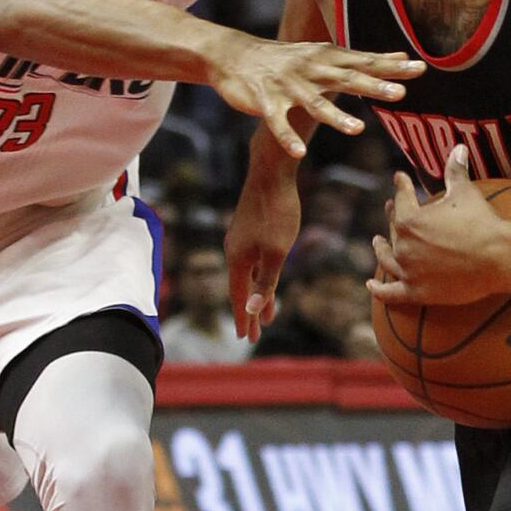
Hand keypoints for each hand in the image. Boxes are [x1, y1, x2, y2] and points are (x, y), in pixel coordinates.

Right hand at [209, 35, 423, 156]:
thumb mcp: (324, 54)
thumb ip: (361, 60)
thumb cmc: (287, 58)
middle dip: (373, 87)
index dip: (391, 66)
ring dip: (336, 116)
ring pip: (314, 103)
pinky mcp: (266, 102)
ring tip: (357, 130)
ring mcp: (288, 86)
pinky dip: (287, 137)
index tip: (420, 68)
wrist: (235, 55)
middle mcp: (311, 70)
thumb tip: (401, 57)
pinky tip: (298, 153)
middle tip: (400, 95)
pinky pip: (278, 122)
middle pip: (346, 79)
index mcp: (327, 58)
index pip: (364, 61)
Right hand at [226, 161, 300, 341]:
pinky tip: (266, 275)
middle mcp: (234, 249)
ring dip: (256, 292)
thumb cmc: (277, 212)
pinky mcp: (249, 227)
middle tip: (255, 334)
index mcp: (237, 258)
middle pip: (241, 287)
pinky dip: (259, 274)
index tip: (246, 339)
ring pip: (248, 273)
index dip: (243, 318)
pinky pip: (252, 259)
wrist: (271, 171)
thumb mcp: (276, 252)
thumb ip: (265, 281)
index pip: (238, 297)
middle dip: (249, 310)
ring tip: (265, 312)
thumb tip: (251, 309)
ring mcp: (240, 237)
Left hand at [368, 145, 510, 305]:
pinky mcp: (418, 292)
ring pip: (388, 260)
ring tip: (377, 242)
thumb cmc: (482, 222)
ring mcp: (409, 271)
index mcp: (409, 220)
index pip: (401, 199)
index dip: (400, 185)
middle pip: (393, 230)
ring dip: (381, 249)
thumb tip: (458, 146)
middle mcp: (403, 246)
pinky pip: (391, 293)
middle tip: (391, 209)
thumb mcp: (466, 192)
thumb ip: (456, 170)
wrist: (500, 258)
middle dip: (392, 216)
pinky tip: (371, 286)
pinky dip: (379, 290)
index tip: (399, 178)